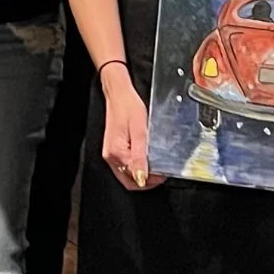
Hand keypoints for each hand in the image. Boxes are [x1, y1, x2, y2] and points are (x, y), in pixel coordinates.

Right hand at [100, 67, 164, 189]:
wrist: (118, 93)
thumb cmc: (129, 107)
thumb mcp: (139, 131)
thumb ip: (140, 156)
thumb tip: (141, 178)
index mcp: (116, 153)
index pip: (134, 177)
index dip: (151, 179)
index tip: (163, 173)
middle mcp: (111, 156)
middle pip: (129, 180)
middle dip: (146, 180)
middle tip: (160, 172)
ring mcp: (110, 153)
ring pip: (127, 174)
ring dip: (141, 174)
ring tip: (155, 164)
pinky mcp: (113, 149)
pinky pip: (125, 165)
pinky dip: (136, 166)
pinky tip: (145, 158)